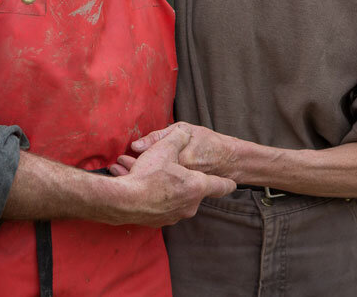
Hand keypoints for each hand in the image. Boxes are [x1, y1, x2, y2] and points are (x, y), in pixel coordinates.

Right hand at [103, 126, 234, 226]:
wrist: (124, 201)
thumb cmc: (148, 175)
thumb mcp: (165, 148)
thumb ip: (178, 138)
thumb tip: (184, 134)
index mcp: (197, 186)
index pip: (221, 186)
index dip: (227, 182)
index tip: (232, 182)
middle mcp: (190, 205)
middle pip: (193, 189)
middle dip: (181, 176)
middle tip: (165, 165)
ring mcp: (175, 216)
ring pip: (175, 196)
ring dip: (165, 185)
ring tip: (144, 173)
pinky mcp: (160, 222)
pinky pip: (161, 205)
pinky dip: (155, 196)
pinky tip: (140, 186)